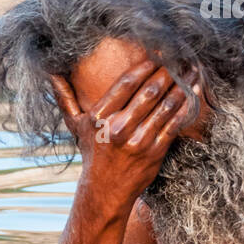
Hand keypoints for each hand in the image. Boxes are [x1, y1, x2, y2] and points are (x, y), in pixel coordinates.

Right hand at [49, 59, 199, 211]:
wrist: (105, 190)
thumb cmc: (93, 152)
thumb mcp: (75, 125)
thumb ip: (64, 97)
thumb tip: (50, 72)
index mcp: (99, 117)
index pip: (127, 83)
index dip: (146, 65)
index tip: (159, 53)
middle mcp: (118, 128)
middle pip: (149, 91)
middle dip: (168, 71)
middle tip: (180, 57)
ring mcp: (137, 141)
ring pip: (165, 106)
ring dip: (182, 85)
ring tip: (192, 70)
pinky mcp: (154, 152)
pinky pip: (174, 124)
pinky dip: (186, 106)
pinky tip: (193, 93)